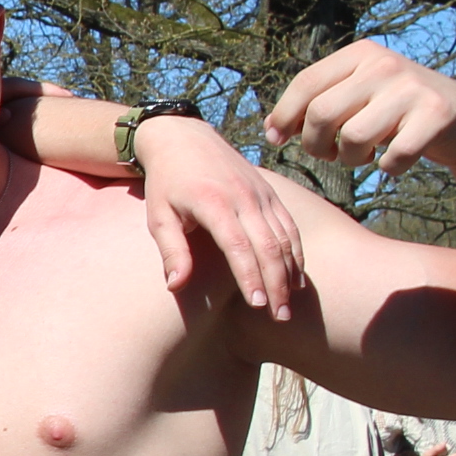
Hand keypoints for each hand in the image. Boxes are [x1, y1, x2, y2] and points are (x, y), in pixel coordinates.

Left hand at [129, 117, 305, 316]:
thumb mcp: (159, 216)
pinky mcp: (270, 193)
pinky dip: (295, 253)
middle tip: (280, 316)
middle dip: (277, 284)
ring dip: (290, 273)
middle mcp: (244, 198)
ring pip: (285, 237)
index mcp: (214, 203)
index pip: (239, 246)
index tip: (258, 305)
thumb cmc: (167, 182)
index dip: (250, 277)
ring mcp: (261, 194)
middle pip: (269, 246)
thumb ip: (172, 250)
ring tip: (288, 305)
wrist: (184, 138)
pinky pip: (289, 226)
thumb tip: (175, 286)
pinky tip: (295, 278)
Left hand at [261, 41, 455, 177]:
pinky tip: (395, 162)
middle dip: (317, 145)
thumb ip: (317, 104)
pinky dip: (389, 168)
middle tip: (331, 154)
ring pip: (354, 138)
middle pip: (323, 114)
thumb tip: (269, 129)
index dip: (284, 116)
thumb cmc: (398, 113)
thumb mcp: (358, 96)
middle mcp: (384, 64)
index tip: (276, 140)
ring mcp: (412, 88)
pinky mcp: (437, 115)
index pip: (305, 84)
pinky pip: (393, 157)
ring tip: (364, 156)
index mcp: (360, 55)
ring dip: (352, 160)